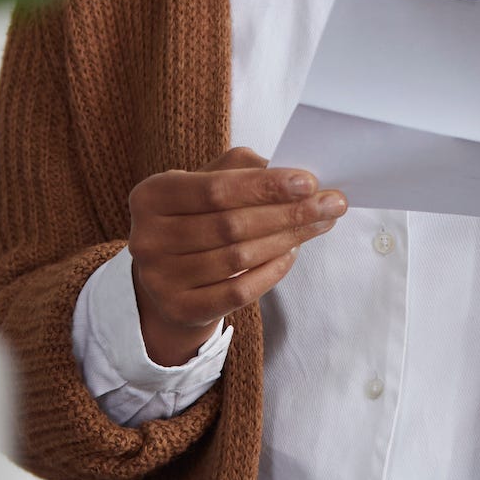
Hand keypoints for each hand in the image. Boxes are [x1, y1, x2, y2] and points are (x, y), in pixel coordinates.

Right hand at [126, 146, 344, 365]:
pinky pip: (237, 293)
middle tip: (332, 204)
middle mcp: (147, 238)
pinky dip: (271, 272)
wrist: (167, 274)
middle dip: (288, 212)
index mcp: (151, 195)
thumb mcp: (205, 182)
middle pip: (231, 225)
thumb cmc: (196, 216)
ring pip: (238, 258)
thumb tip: (295, 174)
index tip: (310, 181)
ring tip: (319, 224)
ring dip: (287, 239)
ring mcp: (160, 279)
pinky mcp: (180, 310)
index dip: (265, 185)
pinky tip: (292, 253)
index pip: (215, 188)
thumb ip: (242, 168)